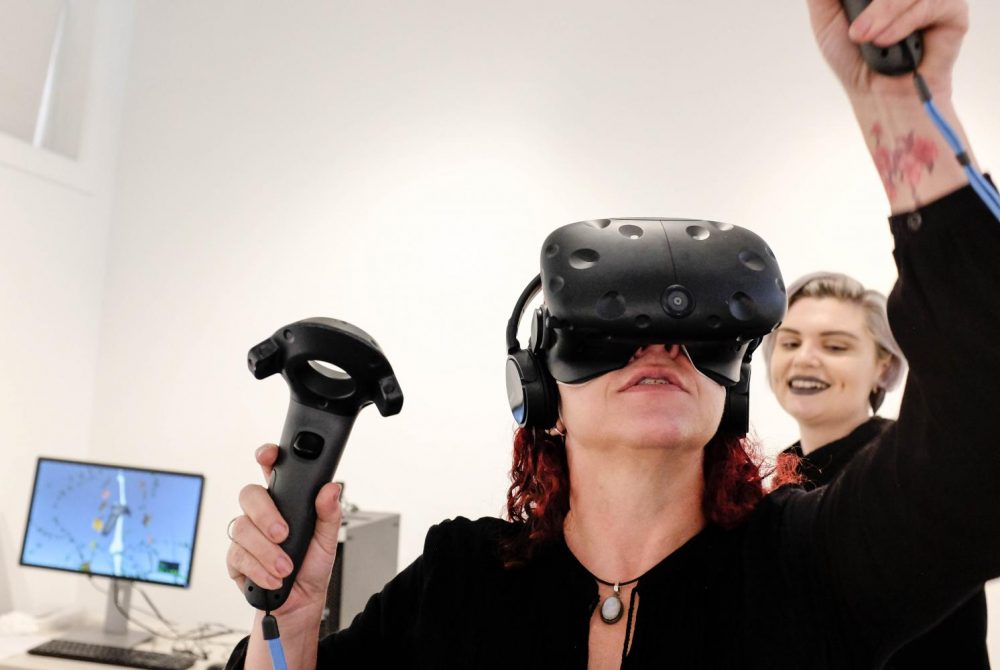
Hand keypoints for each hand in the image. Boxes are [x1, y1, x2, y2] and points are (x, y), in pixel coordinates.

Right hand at [226, 444, 342, 618]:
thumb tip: (331, 489)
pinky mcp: (236, 559)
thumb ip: (329, 513)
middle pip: (249, 495)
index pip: (271, 470)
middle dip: (265, 514)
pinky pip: (238, 556)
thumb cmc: (312, 566)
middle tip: (283, 533)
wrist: (300, 603)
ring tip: (285, 567)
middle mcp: (262, 514)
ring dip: (266, 551)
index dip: (266, 457)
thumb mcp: (328, 540)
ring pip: (241, 528)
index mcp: (285, 501)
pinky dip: (259, 569)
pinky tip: (274, 578)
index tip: (267, 455)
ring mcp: (247, 535)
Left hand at [806, 0, 968, 98]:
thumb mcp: (826, 19)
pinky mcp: (952, 11)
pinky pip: (932, 4)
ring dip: (885, 13)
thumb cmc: (855, 59)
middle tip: (856, 31)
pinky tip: (888, 40)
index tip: (851, 14)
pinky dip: (905, 22)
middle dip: (876, 5)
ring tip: (867, 38)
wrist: (877, 94)